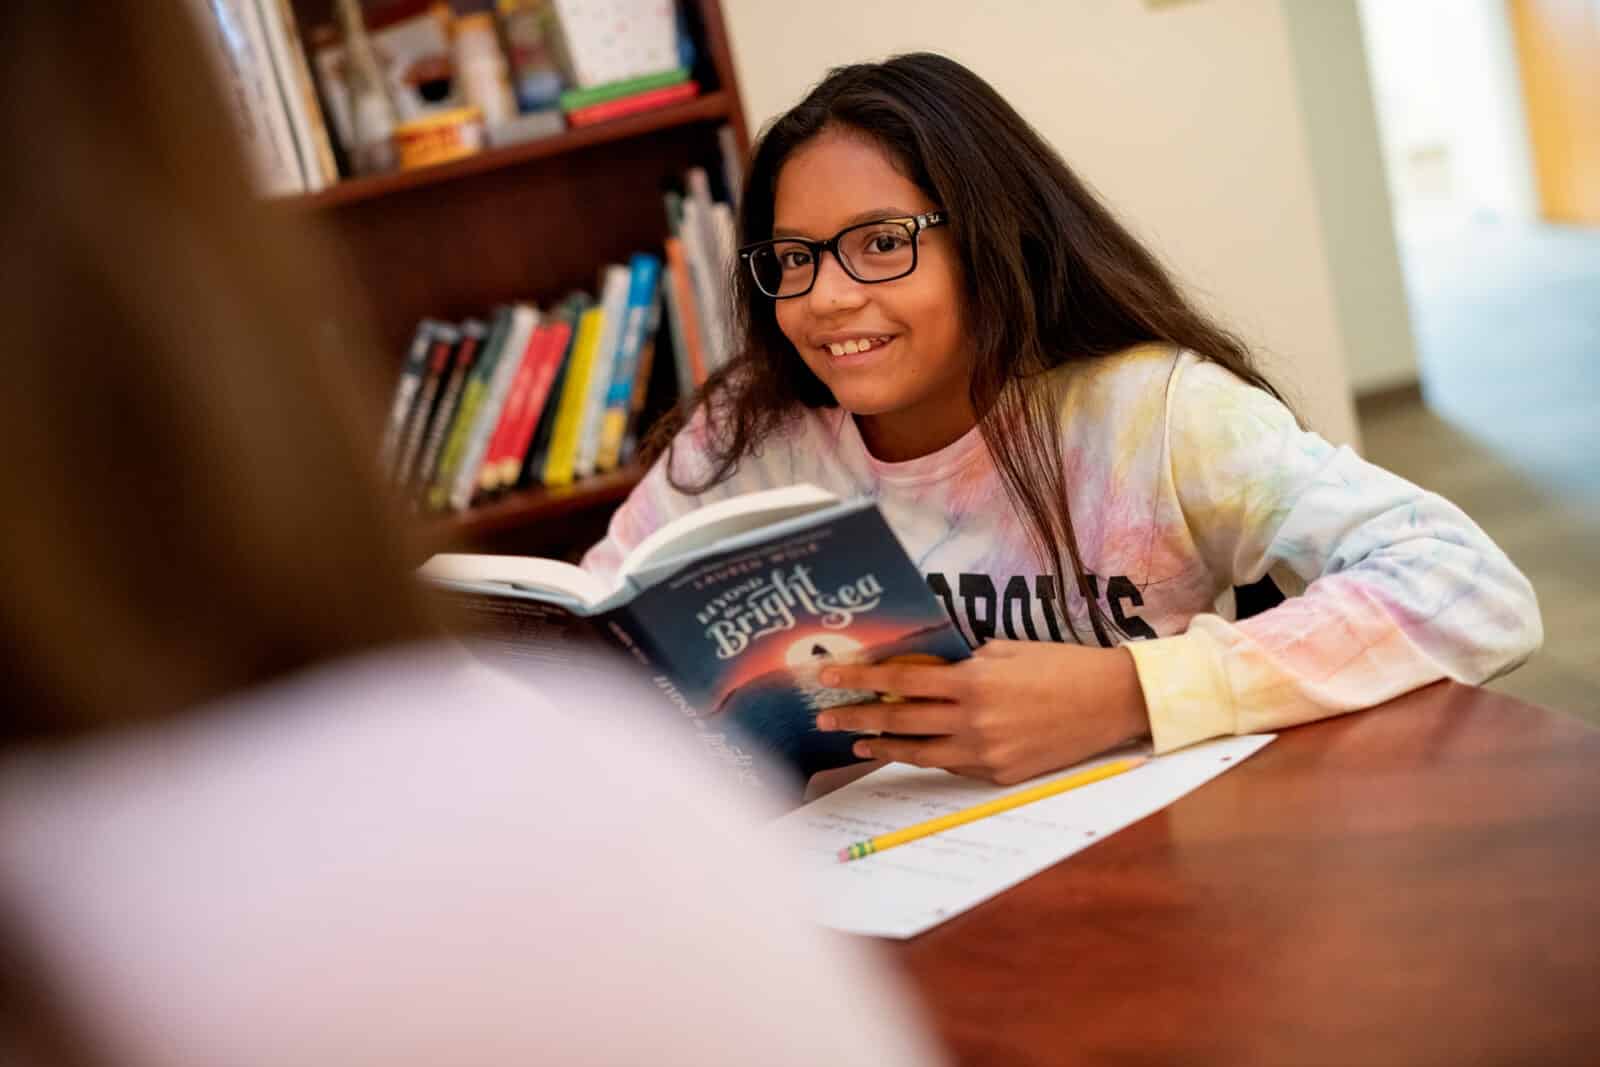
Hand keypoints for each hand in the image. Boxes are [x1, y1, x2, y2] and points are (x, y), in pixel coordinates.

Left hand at [815, 641, 1150, 785]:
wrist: (1113, 702)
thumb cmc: (1061, 666)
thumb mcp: (1007, 650)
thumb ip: (963, 663)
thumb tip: (923, 673)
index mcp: (974, 682)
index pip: (902, 681)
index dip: (861, 679)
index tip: (829, 677)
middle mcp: (975, 721)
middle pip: (900, 721)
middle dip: (857, 718)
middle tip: (824, 718)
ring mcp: (987, 753)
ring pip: (920, 752)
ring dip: (884, 747)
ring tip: (856, 744)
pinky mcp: (1001, 775)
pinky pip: (953, 765)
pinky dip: (928, 756)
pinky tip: (907, 751)